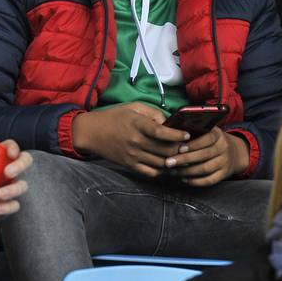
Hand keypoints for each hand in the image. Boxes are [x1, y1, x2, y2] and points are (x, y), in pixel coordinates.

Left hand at [0, 138, 31, 238]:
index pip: (10, 148)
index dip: (14, 148)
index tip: (9, 153)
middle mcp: (4, 172)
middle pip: (24, 163)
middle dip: (20, 165)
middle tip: (8, 172)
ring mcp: (6, 189)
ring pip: (22, 185)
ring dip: (14, 189)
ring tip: (0, 195)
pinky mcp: (5, 206)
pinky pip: (14, 205)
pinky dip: (8, 207)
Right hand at [71, 102, 189, 176]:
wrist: (92, 132)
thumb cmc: (115, 117)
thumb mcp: (134, 107)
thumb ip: (153, 113)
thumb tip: (169, 122)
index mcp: (137, 124)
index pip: (160, 132)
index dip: (176, 135)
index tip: (187, 135)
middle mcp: (135, 142)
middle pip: (164, 150)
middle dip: (180, 150)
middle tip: (189, 147)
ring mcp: (133, 155)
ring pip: (160, 163)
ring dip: (174, 161)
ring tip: (183, 157)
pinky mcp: (130, 165)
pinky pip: (151, 172)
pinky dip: (162, 171)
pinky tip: (168, 166)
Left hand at [170, 129, 248, 186]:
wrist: (233, 153)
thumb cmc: (210, 141)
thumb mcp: (207, 132)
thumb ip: (194, 132)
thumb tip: (173, 133)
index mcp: (218, 135)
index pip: (207, 138)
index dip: (193, 144)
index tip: (179, 148)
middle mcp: (224, 147)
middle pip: (204, 155)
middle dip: (185, 159)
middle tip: (169, 162)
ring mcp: (225, 161)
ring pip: (205, 168)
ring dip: (187, 171)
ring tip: (173, 172)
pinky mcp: (224, 174)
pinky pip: (209, 180)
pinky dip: (195, 181)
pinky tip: (184, 179)